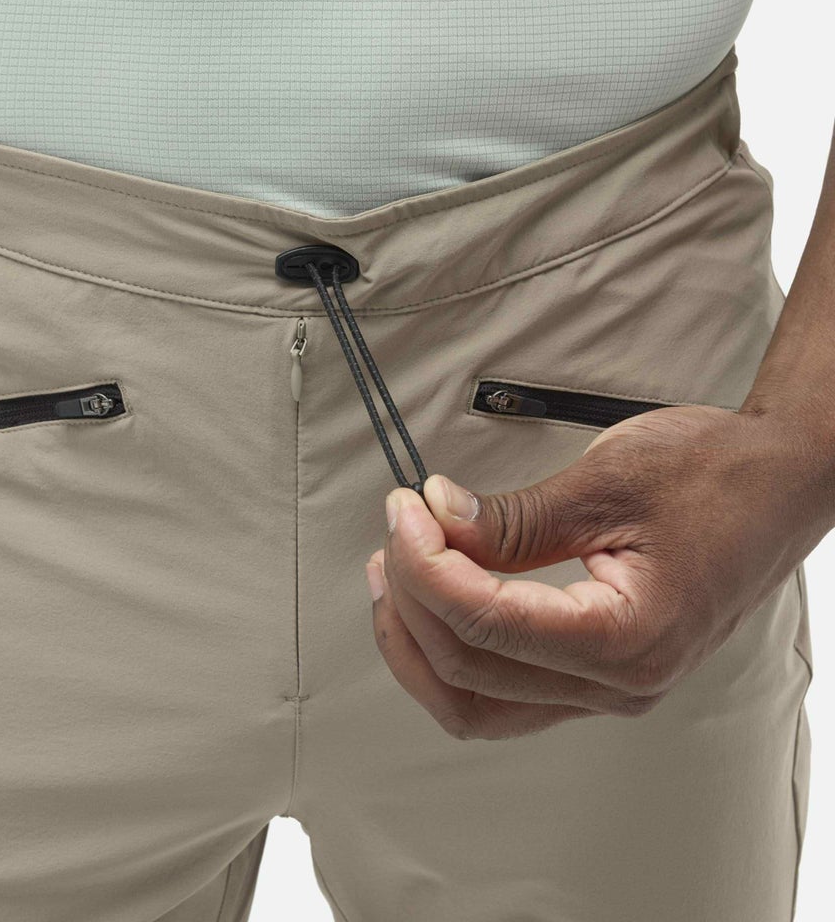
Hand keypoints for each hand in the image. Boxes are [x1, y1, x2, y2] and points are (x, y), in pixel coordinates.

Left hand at [366, 403, 826, 738]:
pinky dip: (454, 649)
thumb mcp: (606, 483)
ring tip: (397, 566)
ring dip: (420, 640)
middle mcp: (621, 685)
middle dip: (412, 598)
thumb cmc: (717, 475)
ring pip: (477, 703)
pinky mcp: (599, 671)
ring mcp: (610, 687)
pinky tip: (433, 596)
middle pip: (468, 674)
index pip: (484, 626)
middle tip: (397, 524)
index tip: (404, 508)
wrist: (782, 482)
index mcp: (628, 640)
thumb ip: (511, 518)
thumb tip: (434, 518)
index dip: (425, 565)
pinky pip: (503, 691)